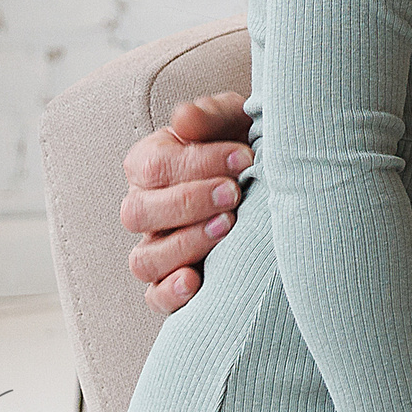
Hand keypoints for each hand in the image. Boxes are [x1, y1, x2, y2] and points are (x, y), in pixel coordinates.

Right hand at [122, 92, 253, 313]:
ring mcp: (156, 246)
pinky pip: (154, 296)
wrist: (272, 173)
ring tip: (228, 226)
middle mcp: (146, 207)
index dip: (196, 164)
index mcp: (150, 162)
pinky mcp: (172, 278)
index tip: (243, 157)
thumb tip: (184, 117)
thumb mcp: (234, 119)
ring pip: (144, 258)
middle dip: (189, 202)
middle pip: (139, 213)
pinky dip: (169, 293)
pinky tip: (195, 281)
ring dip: (185, 244)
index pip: (152, 167)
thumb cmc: (244, 142)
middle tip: (235, 192)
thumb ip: (210, 116)